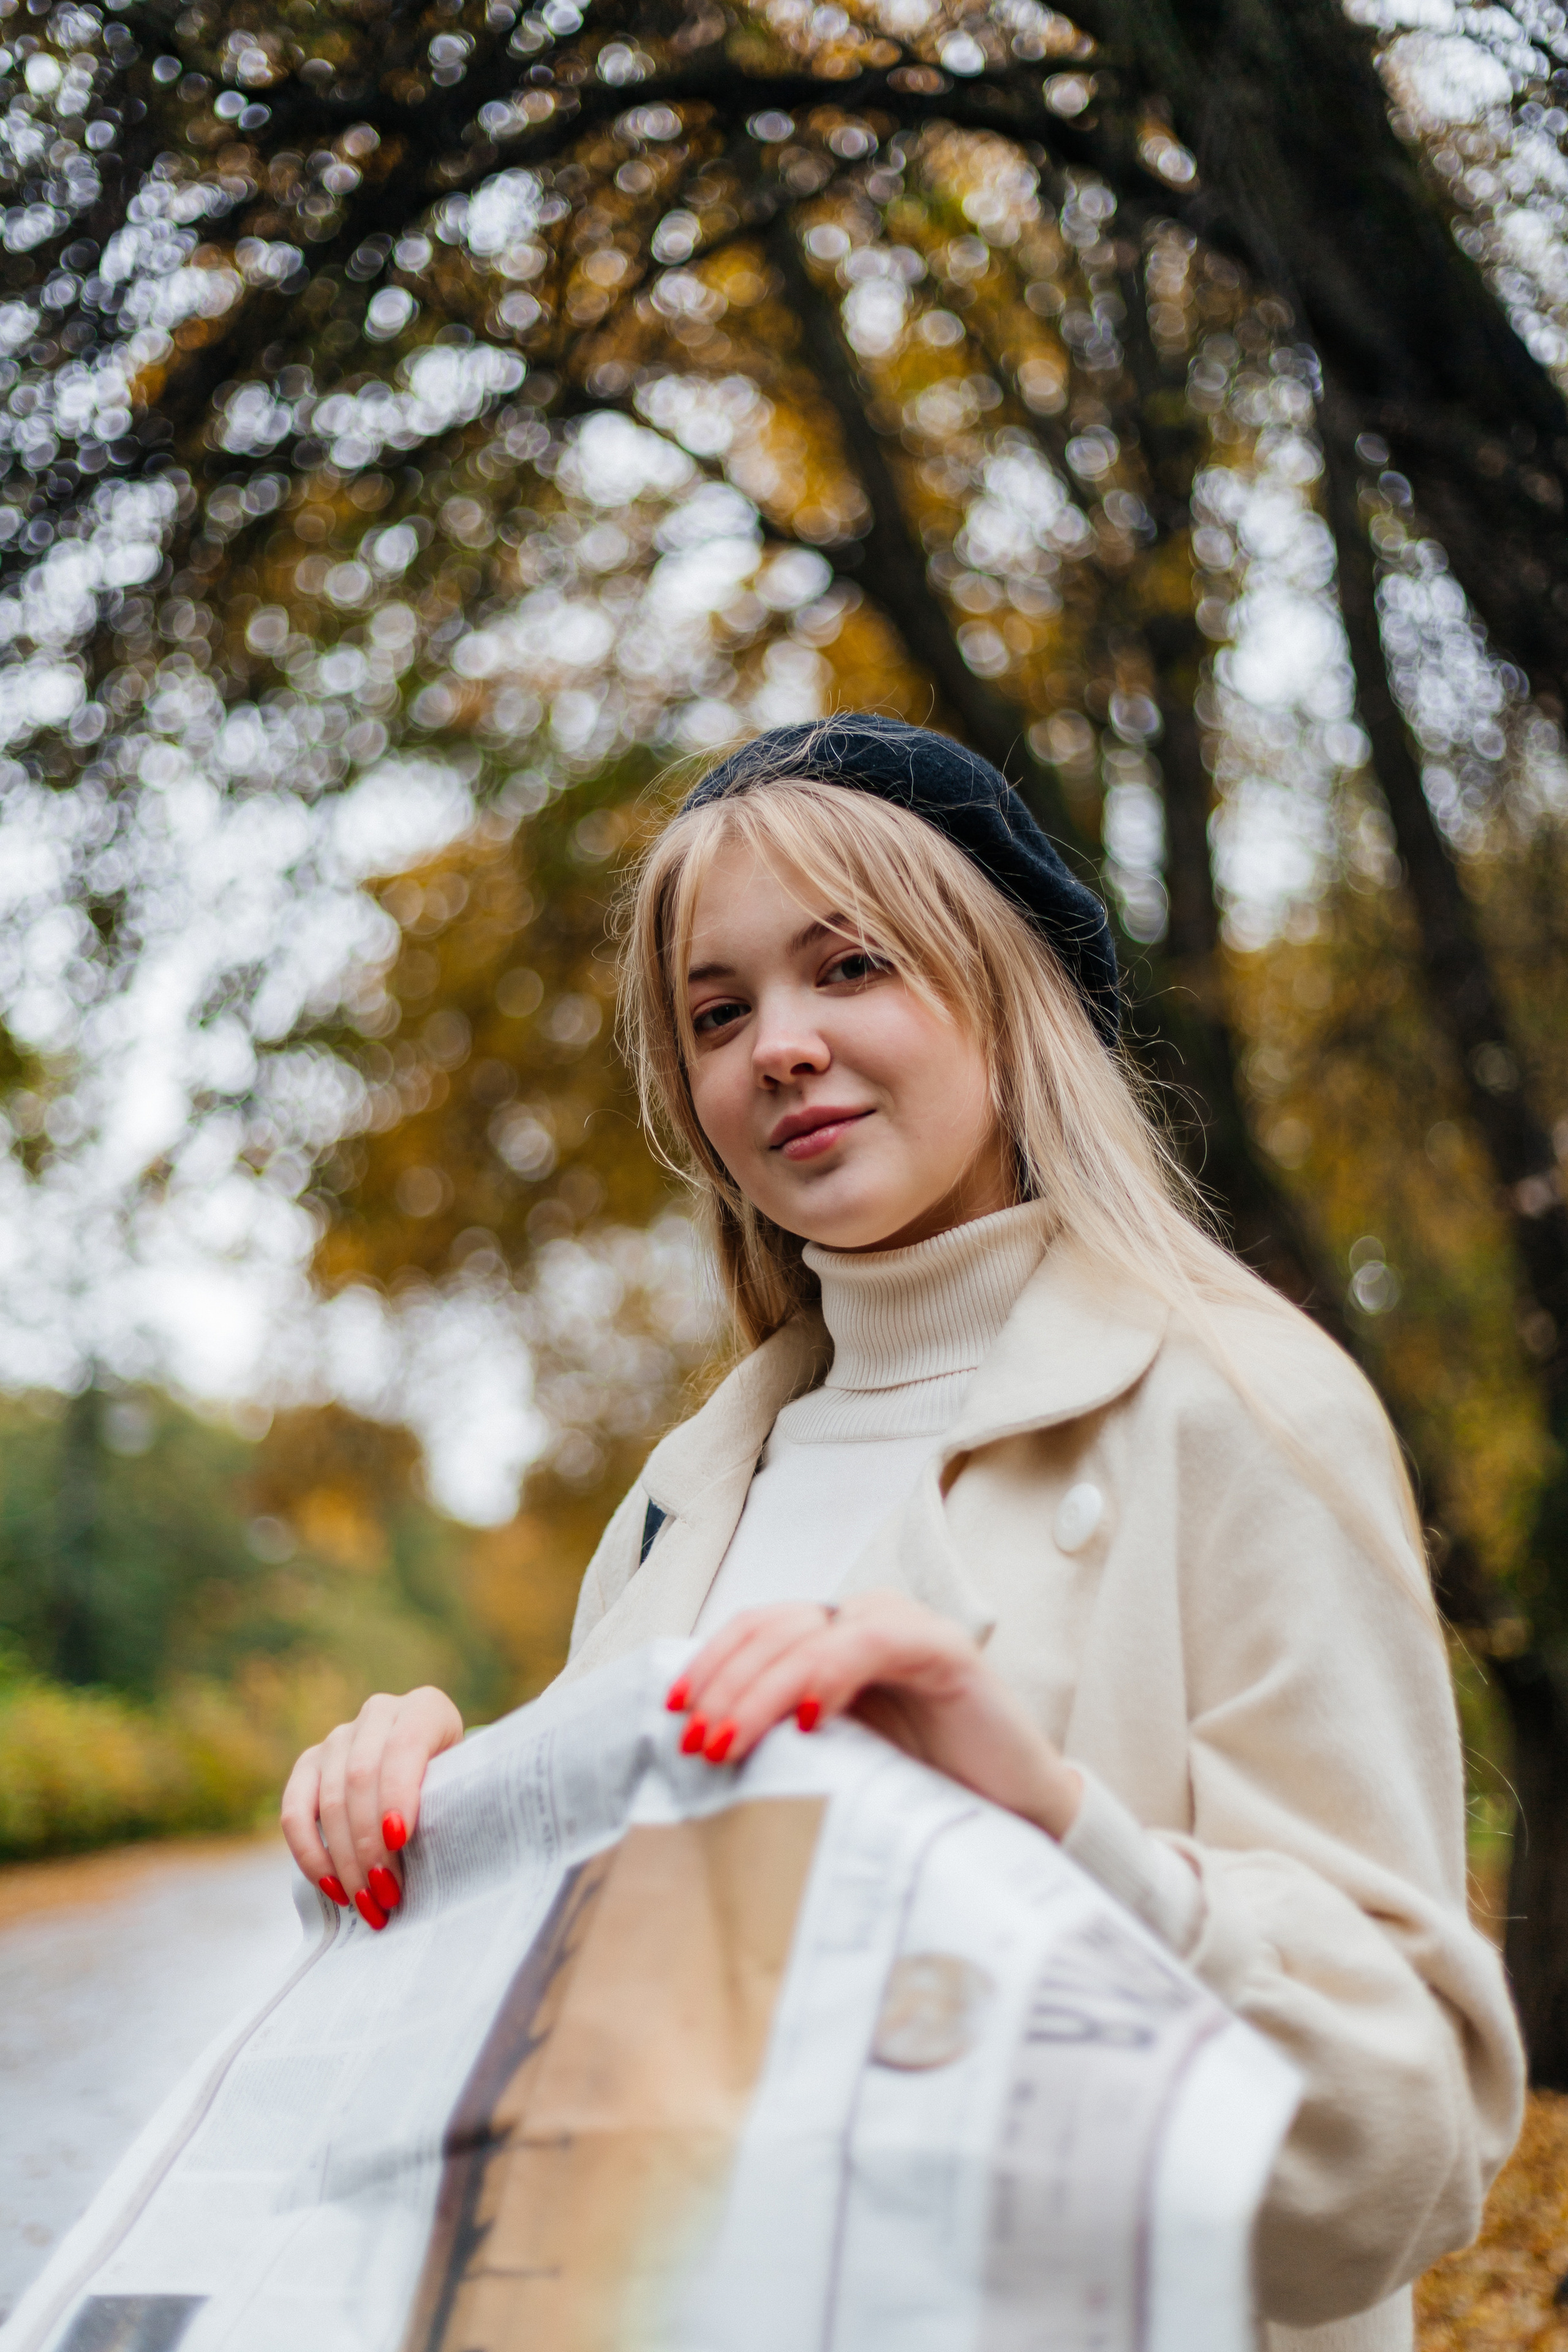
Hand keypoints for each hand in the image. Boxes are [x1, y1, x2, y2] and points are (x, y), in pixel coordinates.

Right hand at [280, 1686, 463, 1929]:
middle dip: (371, 1843)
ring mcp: (338, 1737)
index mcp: (424, 1709)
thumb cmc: (453, 1784)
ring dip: (345, 1860)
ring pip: (330, 1800)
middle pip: (361, 1778)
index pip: (404, 1747)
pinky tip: (333, 1887)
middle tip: (386, 1893)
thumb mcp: (462, 1784)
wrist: (430, 1769)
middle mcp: (378, 1714)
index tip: (399, 1841)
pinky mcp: (308, 1764)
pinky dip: (310, 1853)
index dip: (398, 1794)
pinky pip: (295, 1811)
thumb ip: (447, 1803)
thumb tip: (438, 1861)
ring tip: (366, 1902)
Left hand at [668, 1590, 1081, 1840]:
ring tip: (728, 1741)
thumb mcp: (833, 1760)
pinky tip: (808, 1720)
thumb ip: (781, 1737)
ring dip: (759, 1688)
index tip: (671, 1712)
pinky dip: (830, 1675)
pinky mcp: (947, 1647)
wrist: (1014, 1818)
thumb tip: (697, 1749)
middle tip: (696, 1742)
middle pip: (770, 1630)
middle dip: (723, 1684)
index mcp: (832, 1638)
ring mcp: (906, 1626)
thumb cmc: (919, 1792)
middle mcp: (865, 1618)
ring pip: (808, 1636)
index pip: (753, 1629)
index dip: (708, 1663)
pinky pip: (872, 1642)